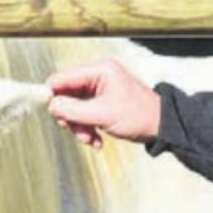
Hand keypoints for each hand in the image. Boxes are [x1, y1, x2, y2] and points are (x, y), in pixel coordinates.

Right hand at [46, 58, 161, 147]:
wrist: (161, 127)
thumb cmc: (139, 116)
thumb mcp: (102, 114)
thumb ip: (73, 110)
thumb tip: (51, 106)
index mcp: (99, 71)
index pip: (62, 78)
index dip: (53, 96)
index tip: (55, 115)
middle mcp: (97, 76)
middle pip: (66, 95)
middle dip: (70, 117)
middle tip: (76, 131)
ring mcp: (99, 90)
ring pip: (74, 108)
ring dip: (79, 127)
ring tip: (90, 140)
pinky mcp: (102, 102)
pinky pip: (85, 114)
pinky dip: (88, 129)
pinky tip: (97, 141)